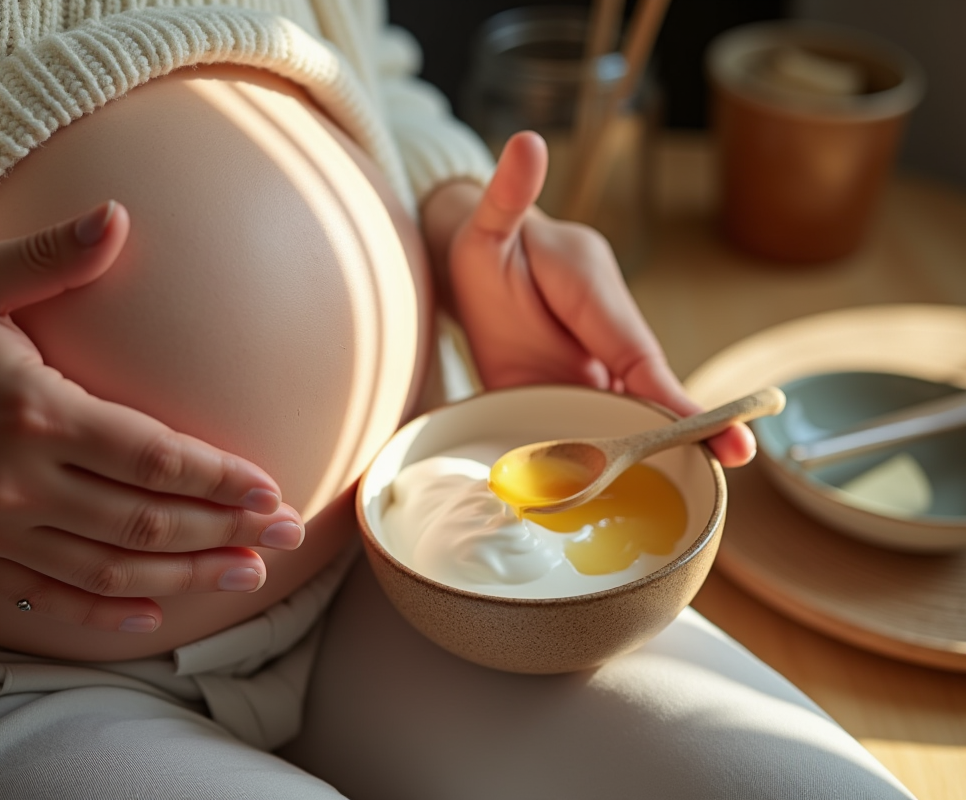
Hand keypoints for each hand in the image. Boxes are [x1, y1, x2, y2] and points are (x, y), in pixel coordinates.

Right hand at [0, 202, 304, 632]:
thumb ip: (51, 255)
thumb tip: (121, 215)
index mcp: (32, 411)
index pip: (151, 457)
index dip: (219, 478)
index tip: (272, 488)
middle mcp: (16, 481)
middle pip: (143, 522)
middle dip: (225, 530)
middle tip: (286, 533)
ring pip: (108, 569)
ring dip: (184, 576)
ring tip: (246, 574)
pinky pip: (47, 597)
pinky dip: (104, 613)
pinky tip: (153, 617)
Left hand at [422, 131, 754, 467]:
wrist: (479, 270)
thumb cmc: (490, 246)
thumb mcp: (489, 223)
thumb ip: (507, 196)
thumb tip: (526, 141)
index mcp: (599, 302)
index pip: (639, 353)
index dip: (669, 387)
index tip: (702, 417)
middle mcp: (604, 345)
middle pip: (650, 392)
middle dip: (694, 425)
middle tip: (739, 457)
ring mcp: (586, 377)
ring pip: (630, 417)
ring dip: (663, 450)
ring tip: (706, 486)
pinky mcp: (561, 400)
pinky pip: (594, 434)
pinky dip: (615, 463)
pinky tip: (630, 496)